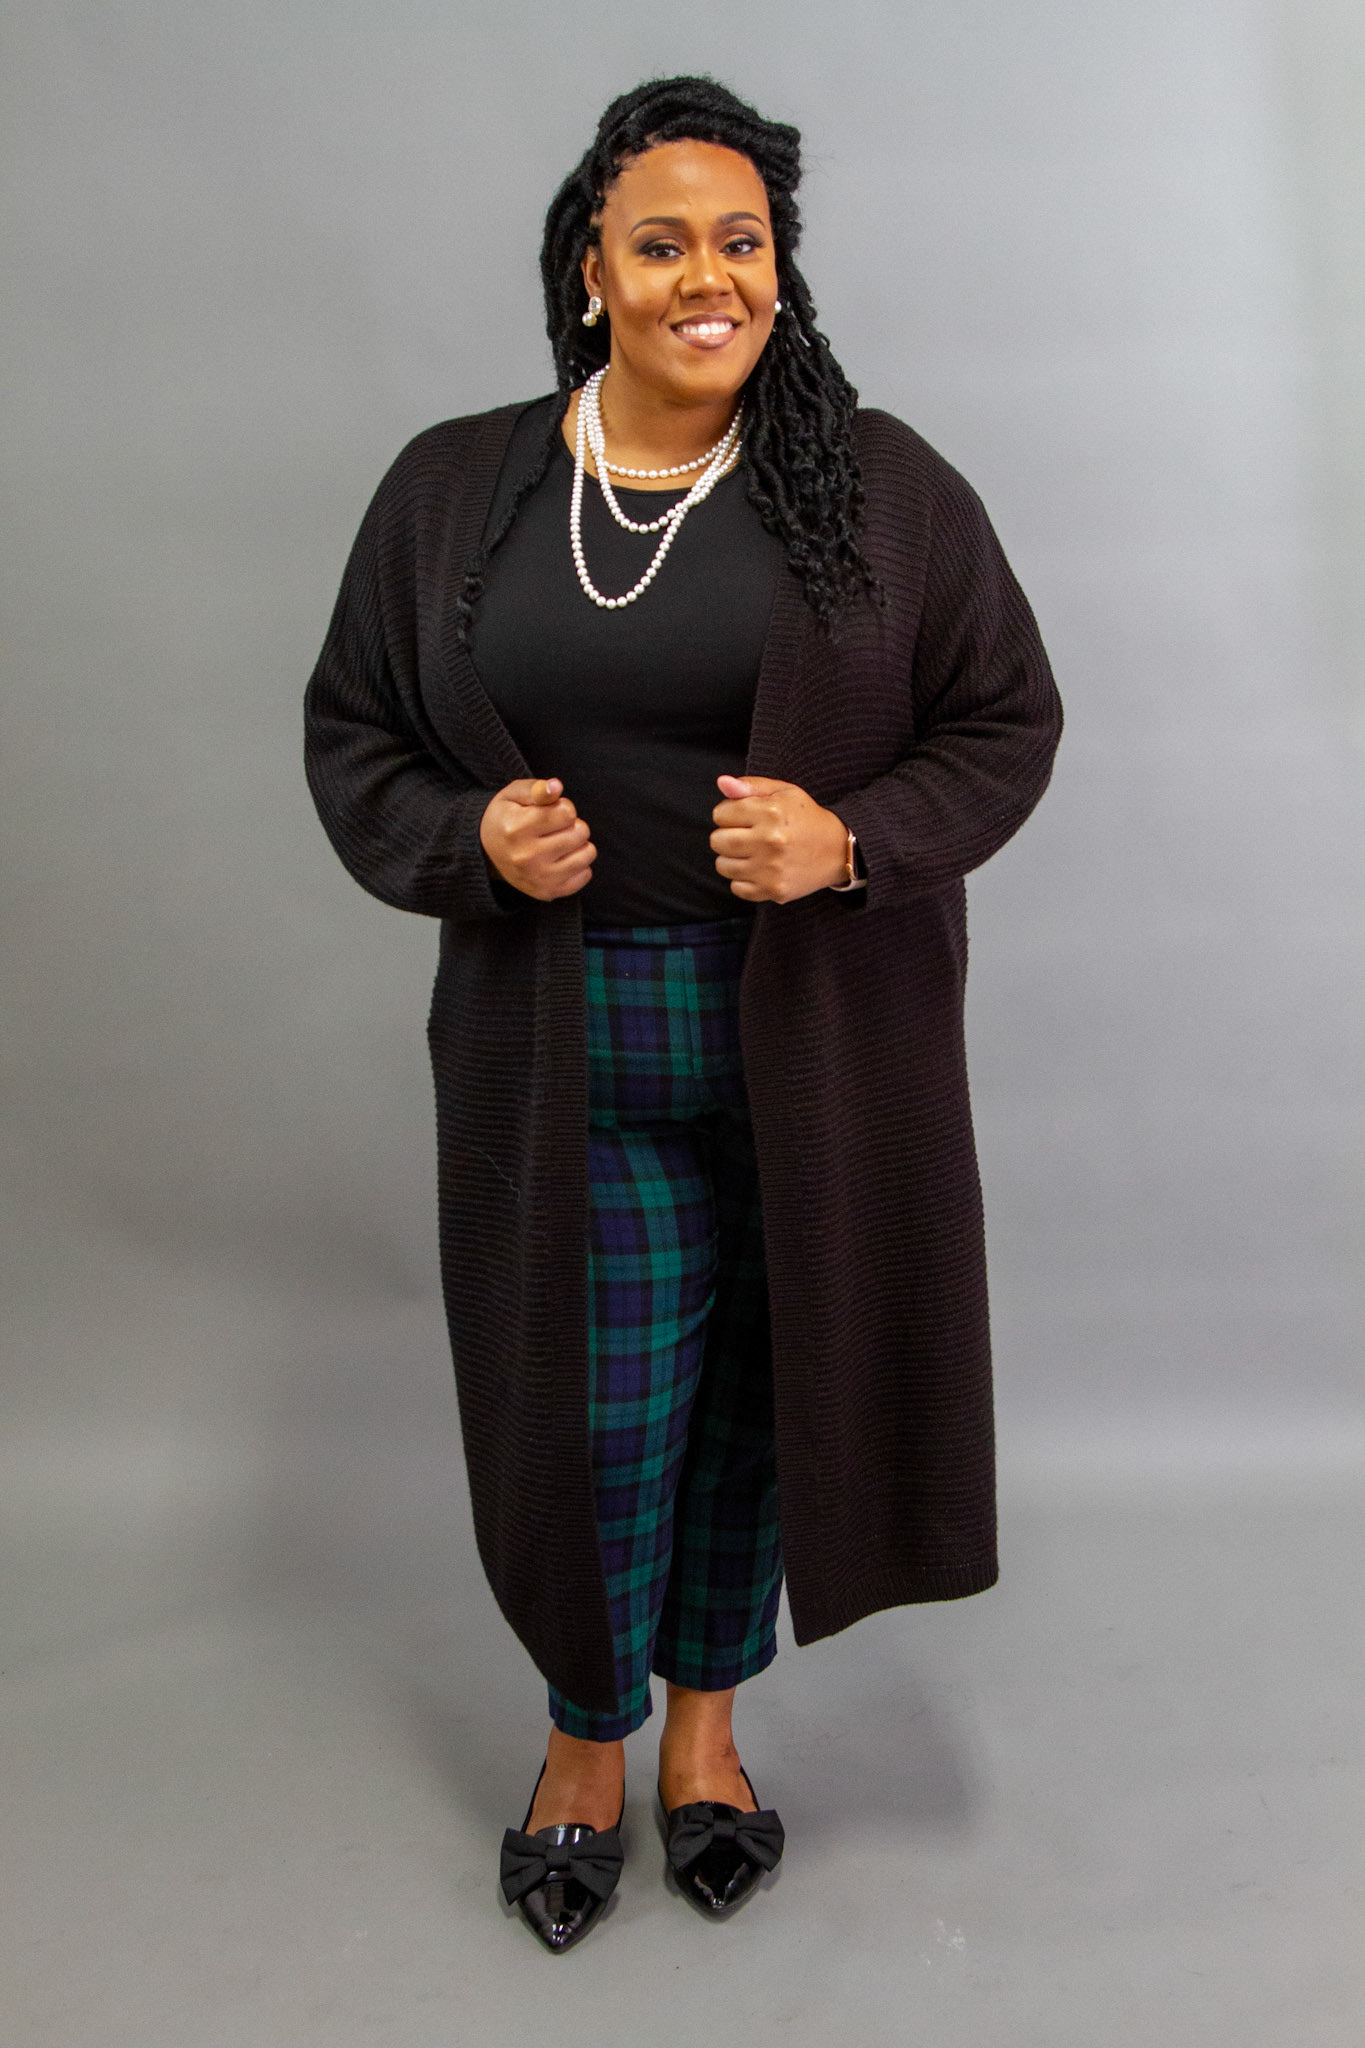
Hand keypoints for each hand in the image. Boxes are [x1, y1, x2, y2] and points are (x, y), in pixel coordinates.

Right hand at [479, 777, 595, 900]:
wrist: (485, 853)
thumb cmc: (505, 818)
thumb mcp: (514, 795)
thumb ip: (536, 788)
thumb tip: (556, 786)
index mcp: (517, 829)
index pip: (567, 812)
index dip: (563, 806)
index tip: (550, 811)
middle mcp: (527, 857)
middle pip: (580, 832)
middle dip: (572, 825)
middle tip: (554, 828)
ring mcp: (538, 878)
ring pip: (587, 854)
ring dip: (579, 844)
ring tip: (561, 842)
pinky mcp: (547, 892)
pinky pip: (585, 875)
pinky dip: (579, 865)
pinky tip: (562, 859)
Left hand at [710, 775, 849, 902]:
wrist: (837, 850)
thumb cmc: (806, 818)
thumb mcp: (784, 792)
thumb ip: (750, 786)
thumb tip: (722, 783)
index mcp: (771, 813)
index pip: (720, 814)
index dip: (728, 813)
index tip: (743, 817)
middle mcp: (770, 841)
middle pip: (717, 841)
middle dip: (726, 836)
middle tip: (746, 835)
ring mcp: (771, 869)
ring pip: (723, 866)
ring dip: (732, 859)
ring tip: (752, 853)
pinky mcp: (774, 890)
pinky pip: (736, 888)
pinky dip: (743, 880)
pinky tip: (759, 869)